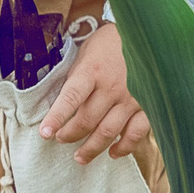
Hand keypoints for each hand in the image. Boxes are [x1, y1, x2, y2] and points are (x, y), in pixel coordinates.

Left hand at [41, 22, 149, 163]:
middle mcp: (111, 87)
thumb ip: (76, 79)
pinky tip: (113, 152)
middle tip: (61, 139)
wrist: (148, 36)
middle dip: (70, 135)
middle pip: (86, 121)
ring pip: (108, 132)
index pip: (70, 98)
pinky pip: (135, 133)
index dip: (56, 118)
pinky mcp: (148, 107)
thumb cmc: (110, 45)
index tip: (45, 133)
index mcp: (92, 71)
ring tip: (79, 157)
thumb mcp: (86, 54)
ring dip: (91, 148)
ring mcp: (131, 99)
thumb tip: (62, 104)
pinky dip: (124, 147)